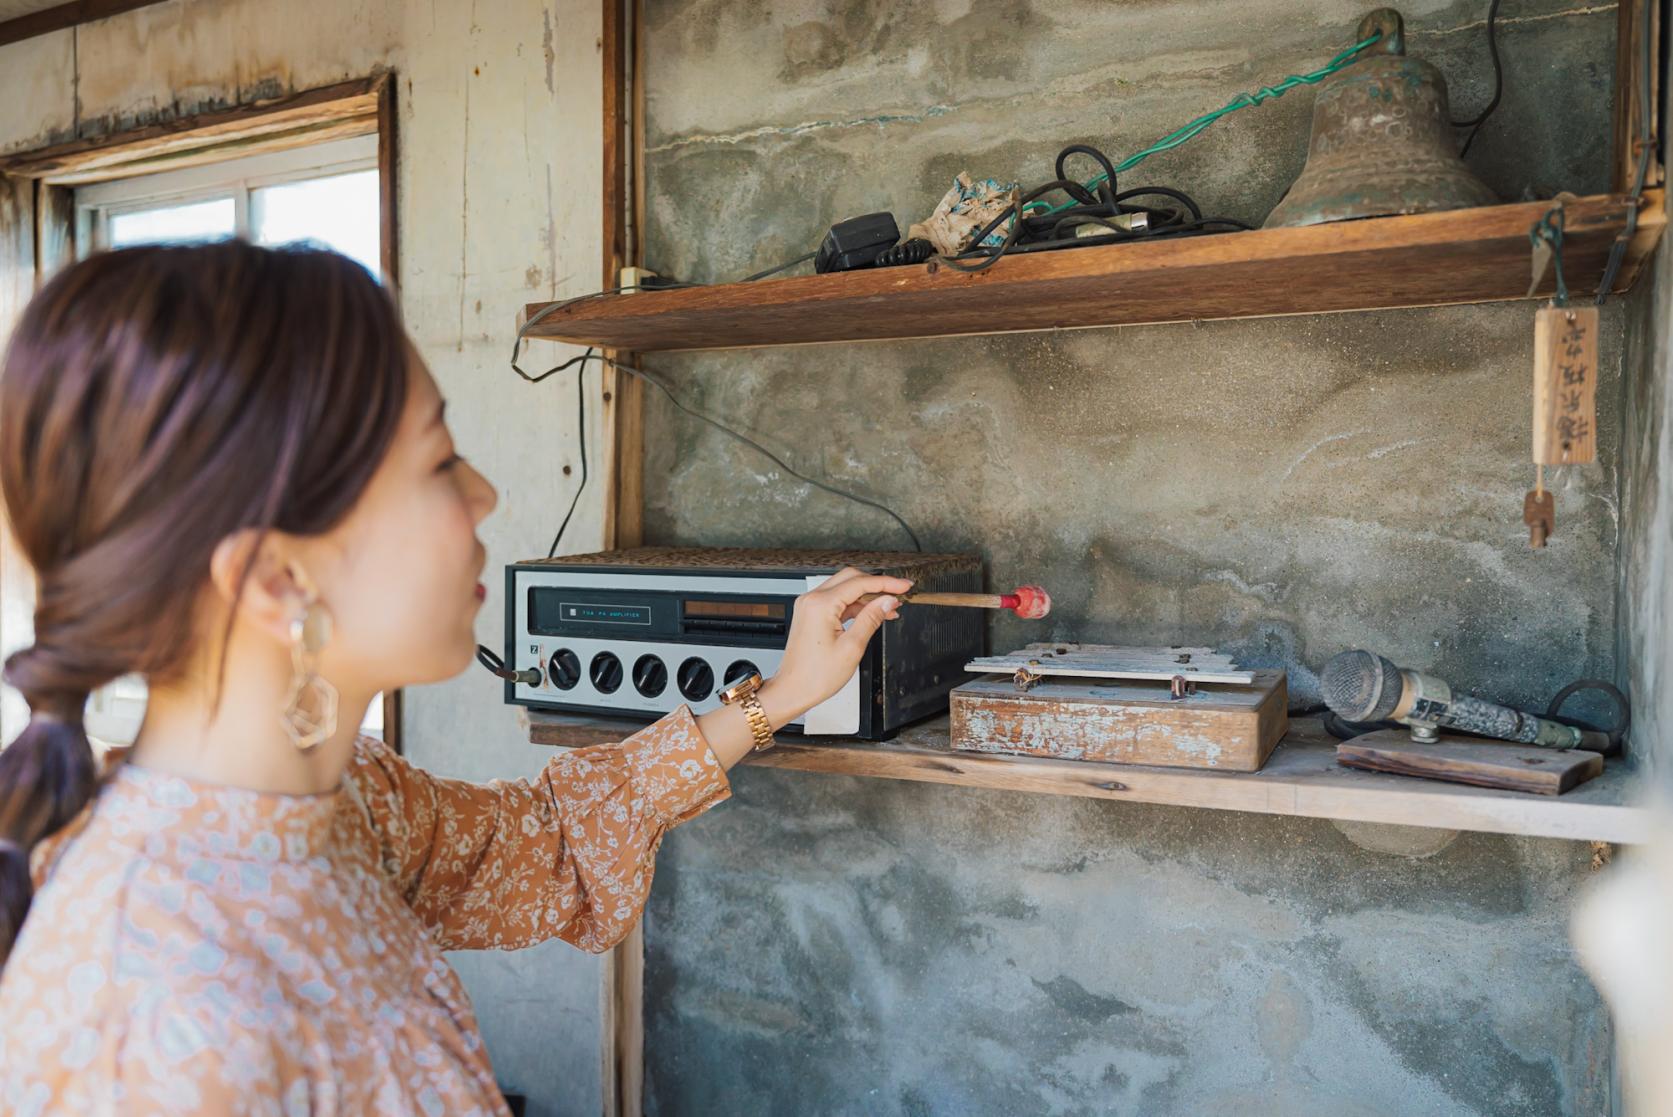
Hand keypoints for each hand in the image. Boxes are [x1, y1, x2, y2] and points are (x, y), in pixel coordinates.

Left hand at [759, 567, 912, 726]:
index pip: (860, 583)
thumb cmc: (816, 676)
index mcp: (821, 605)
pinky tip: (873, 614)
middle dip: (878, 584)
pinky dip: (856, 605)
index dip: (887, 583)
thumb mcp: (852, 647)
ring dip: (868, 596)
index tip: (905, 586)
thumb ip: (871, 619)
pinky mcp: (811, 614)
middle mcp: (812, 600)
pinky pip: (838, 601)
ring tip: (890, 608)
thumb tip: (888, 601)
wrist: (793, 690)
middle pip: (851, 578)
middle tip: (900, 592)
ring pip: (845, 589)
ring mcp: (810, 606)